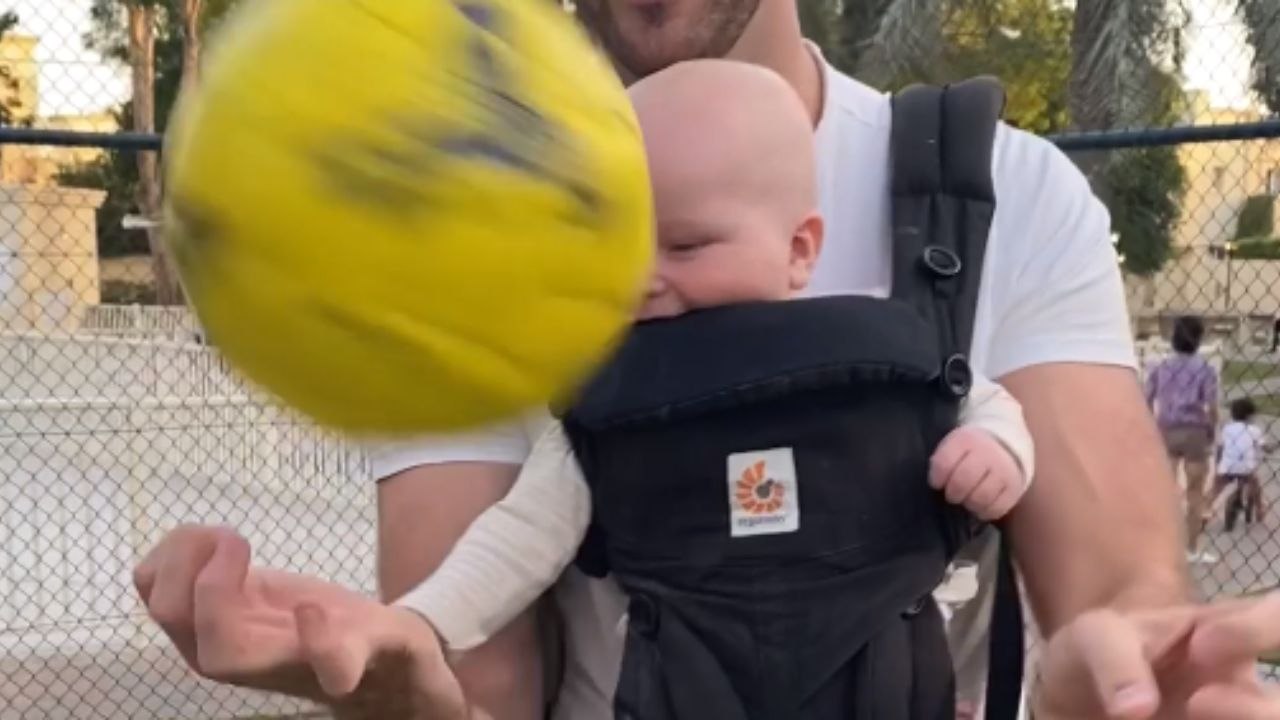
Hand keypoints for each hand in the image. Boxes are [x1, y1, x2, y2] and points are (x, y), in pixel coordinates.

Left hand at [133, 525, 482, 718]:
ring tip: (228, 535)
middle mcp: (230, 658)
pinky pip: (153, 582)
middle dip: (203, 565)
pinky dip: (172, 550)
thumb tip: (311, 618)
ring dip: (183, 552)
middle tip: (244, 540)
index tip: (305, 601)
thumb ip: (356, 641)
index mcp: (275, 667)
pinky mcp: (196, 612)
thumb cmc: (366, 643)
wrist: (347, 652)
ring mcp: (206, 635)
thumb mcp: (386, 642)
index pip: (237, 658)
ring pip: (158, 596)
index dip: (232, 612)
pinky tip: (211, 539)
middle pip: (179, 616)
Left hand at [929, 426, 1024, 520]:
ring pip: (981, 497)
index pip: (944, 463)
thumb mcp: (954, 446)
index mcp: (966, 440)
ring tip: (967, 500)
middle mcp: (987, 453)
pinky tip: (980, 507)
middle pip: (963, 481)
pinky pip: (998, 508)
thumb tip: (935, 486)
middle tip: (952, 495)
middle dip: (953, 493)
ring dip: (969, 503)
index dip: (937, 478)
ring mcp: (1003, 470)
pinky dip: (985, 512)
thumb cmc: (970, 450)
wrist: (1005, 444)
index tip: (937, 483)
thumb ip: (943, 461)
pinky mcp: (1015, 487)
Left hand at [1035, 594, 1279, 719]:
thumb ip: (1115, 660)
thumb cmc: (1098, 652)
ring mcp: (1234, 719)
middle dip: (1259, 709)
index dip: (1258, 629)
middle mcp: (1244, 689)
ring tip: (1188, 713)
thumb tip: (1136, 710)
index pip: (1276, 616)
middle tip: (1197, 703)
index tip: (1202, 644)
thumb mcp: (1094, 637)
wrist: (1076, 699)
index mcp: (1228, 635)